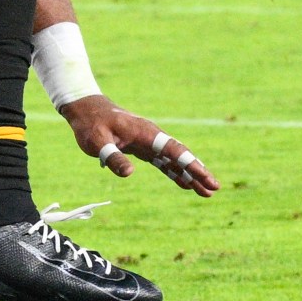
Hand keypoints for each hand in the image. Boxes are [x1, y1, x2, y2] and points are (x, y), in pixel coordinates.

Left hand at [59, 95, 217, 195]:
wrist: (86, 109)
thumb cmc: (91, 124)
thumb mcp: (97, 142)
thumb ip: (112, 157)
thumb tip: (129, 174)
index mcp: (146, 133)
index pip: (174, 150)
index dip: (191, 164)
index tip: (205, 177)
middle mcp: (152, 137)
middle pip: (180, 155)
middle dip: (198, 171)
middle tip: (215, 188)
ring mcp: (149, 142)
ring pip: (174, 160)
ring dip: (190, 175)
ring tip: (207, 192)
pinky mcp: (143, 148)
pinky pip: (164, 162)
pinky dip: (175, 172)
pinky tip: (186, 184)